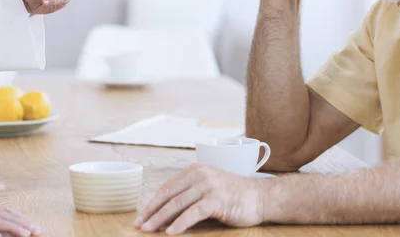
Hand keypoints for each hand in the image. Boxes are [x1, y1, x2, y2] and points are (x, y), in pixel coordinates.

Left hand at [134, 164, 269, 234]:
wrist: (260, 197)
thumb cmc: (233, 196)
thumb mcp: (207, 190)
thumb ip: (188, 196)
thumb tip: (163, 214)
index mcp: (194, 170)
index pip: (166, 188)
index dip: (151, 203)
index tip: (140, 217)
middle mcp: (199, 174)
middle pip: (168, 195)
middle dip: (151, 212)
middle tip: (138, 225)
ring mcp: (208, 185)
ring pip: (177, 204)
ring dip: (160, 219)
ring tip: (149, 230)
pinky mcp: (217, 199)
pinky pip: (194, 212)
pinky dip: (180, 223)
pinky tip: (171, 232)